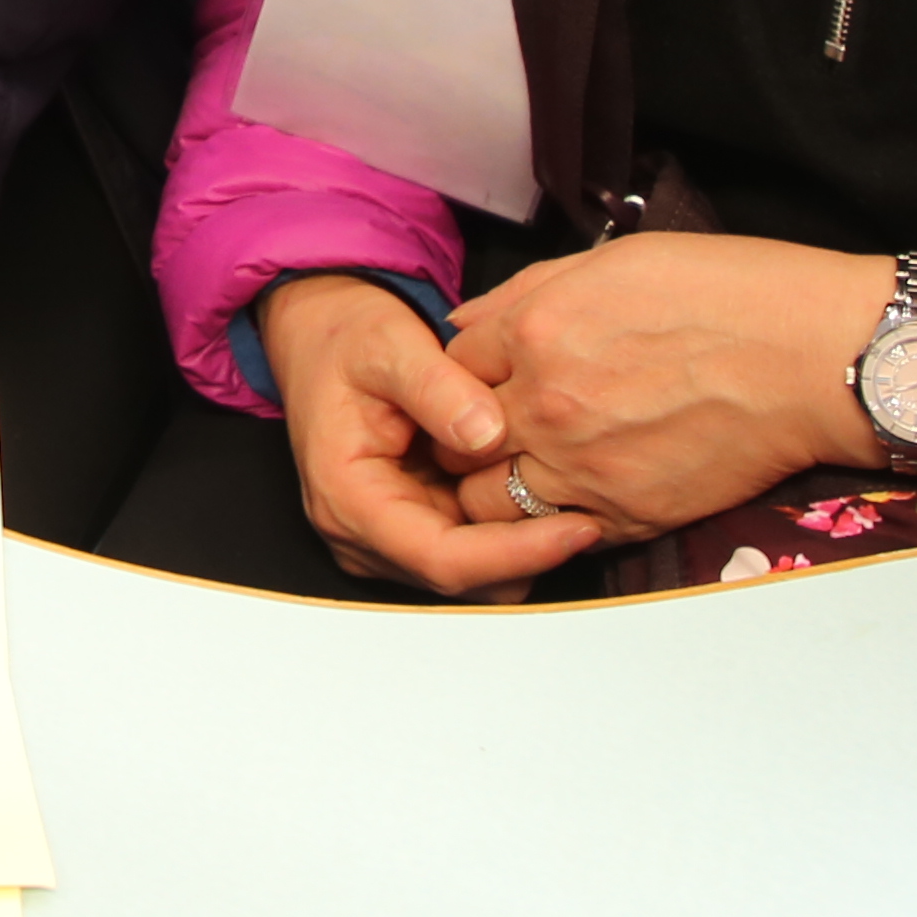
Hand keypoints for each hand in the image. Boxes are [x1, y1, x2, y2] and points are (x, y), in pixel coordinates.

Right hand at [258, 270, 591, 595]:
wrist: (325, 337)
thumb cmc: (349, 341)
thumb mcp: (390, 346)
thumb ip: (437, 387)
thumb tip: (486, 432)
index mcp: (347, 499)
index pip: (440, 558)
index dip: (513, 553)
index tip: (575, 527)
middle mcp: (362, 534)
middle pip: (462, 579)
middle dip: (527, 555)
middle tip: (591, 513)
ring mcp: (387, 538)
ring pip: (473, 576)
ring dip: (521, 548)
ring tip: (571, 501)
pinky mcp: (413, 528)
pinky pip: (472, 552)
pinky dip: (510, 532)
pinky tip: (541, 495)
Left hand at [443, 227, 884, 542]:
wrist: (814, 357)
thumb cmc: (729, 294)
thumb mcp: (614, 261)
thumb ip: (527, 294)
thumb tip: (467, 323)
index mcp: (536, 331)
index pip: (448, 365)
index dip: (461, 373)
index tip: (484, 378)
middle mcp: (545, 404)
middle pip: (453, 440)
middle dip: (461, 435)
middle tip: (487, 429)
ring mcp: (583, 467)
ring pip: (486, 501)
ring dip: (492, 486)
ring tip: (524, 467)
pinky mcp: (626, 514)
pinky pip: (550, 533)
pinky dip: (546, 521)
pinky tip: (569, 495)